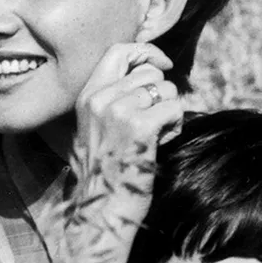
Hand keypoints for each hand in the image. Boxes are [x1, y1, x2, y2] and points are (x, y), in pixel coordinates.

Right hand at [69, 43, 182, 233]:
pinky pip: (174, 108)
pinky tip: (161, 144)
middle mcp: (100, 98)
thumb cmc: (105, 174)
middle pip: (149, 72)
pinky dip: (175, 126)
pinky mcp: (139, 126)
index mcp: (87, 96)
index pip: (118, 51)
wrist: (100, 210)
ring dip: (169, 111)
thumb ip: (114, 98)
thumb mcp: (97, 128)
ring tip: (155, 137)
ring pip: (165, 89)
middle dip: (161, 94)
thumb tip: (149, 72)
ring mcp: (118, 110)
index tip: (163, 63)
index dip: (146, 52)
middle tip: (153, 123)